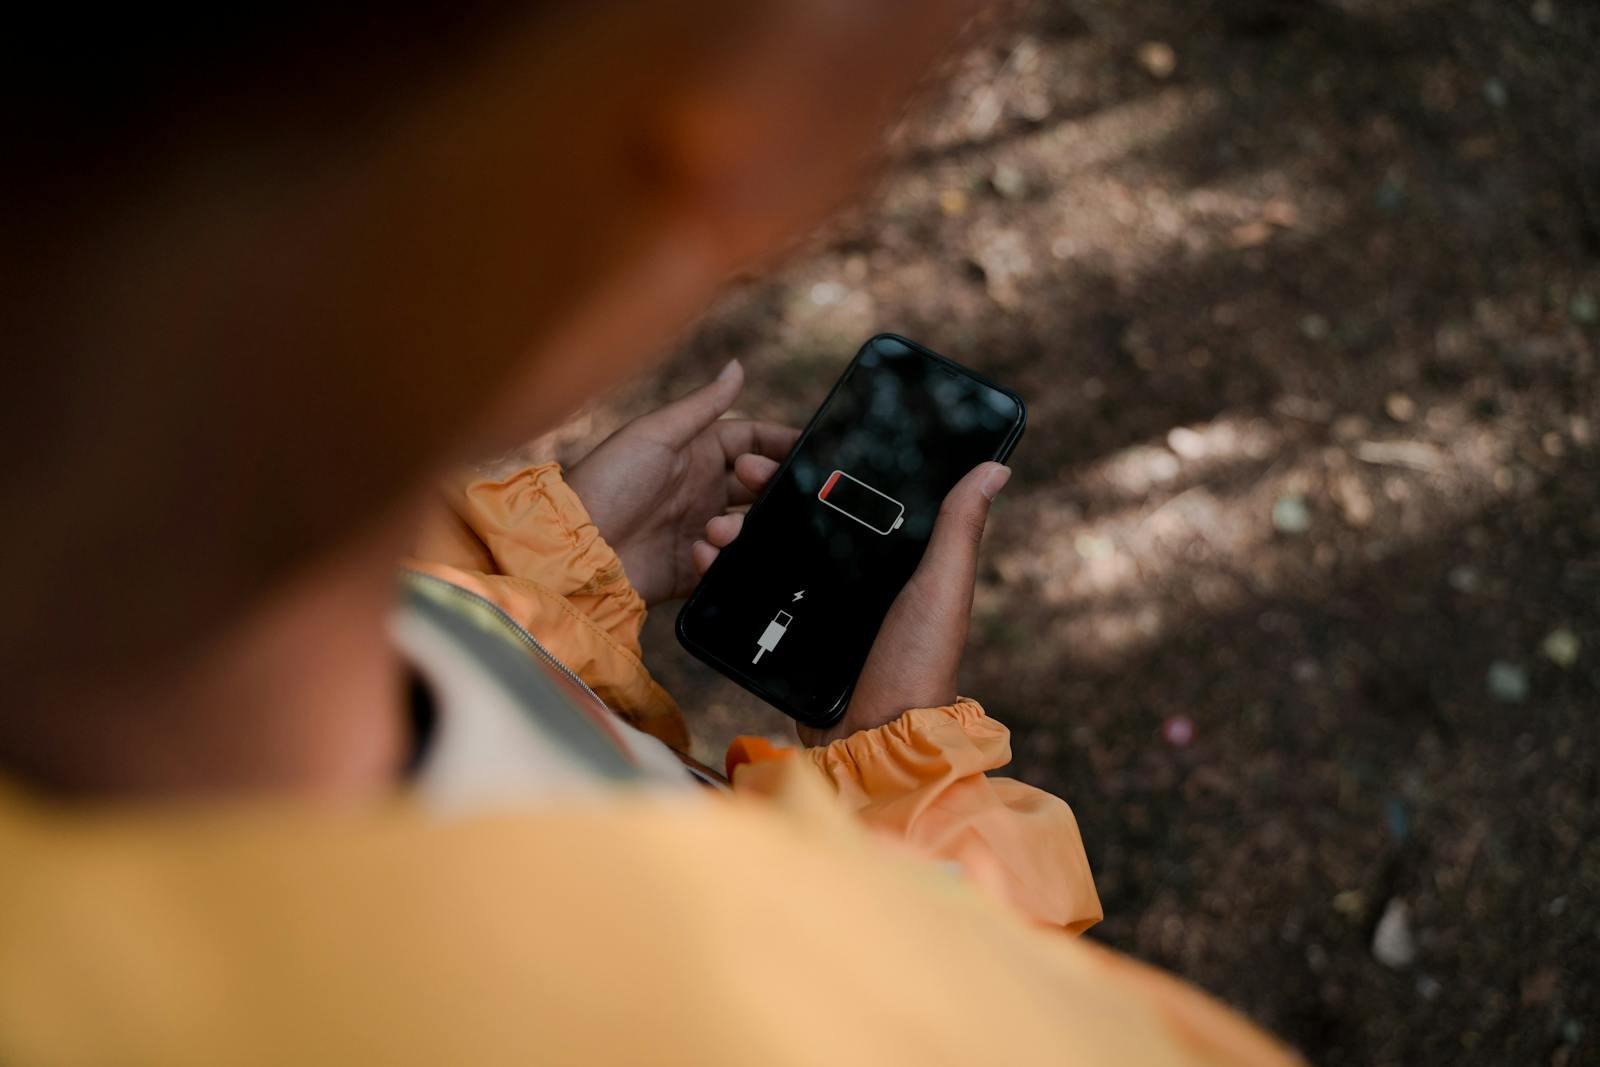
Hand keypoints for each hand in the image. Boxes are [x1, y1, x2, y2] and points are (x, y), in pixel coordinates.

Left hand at [566, 360, 798, 606]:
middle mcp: (702, 490)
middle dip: (767, 486)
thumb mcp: (657, 433)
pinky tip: (699, 554)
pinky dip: (722, 561)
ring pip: (749, 527)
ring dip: (741, 527)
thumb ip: (703, 405)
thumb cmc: (608, 479)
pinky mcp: (692, 569)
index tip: (807, 450)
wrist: (573, 547)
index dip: (780, 443)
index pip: (752, 440)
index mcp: (696, 452)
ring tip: (715, 531)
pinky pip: (728, 566)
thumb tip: (738, 365)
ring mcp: (699, 529)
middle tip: (757, 486)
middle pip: (759, 485)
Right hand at [694, 461, 1011, 746]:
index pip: (849, 497)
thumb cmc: (920, 663)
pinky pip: (750, 594)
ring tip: (715, 524)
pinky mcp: (785, 634)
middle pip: (799, 517)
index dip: (816, 467)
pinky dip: (724, 573)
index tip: (787, 443)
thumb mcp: (941, 588)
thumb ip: (959, 530)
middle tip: (741, 473)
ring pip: (768, 550)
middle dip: (765, 491)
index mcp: (892, 560)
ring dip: (736, 529)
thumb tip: (997, 465)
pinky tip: (706, 558)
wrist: (872, 738)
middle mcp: (851, 578)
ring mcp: (815, 605)